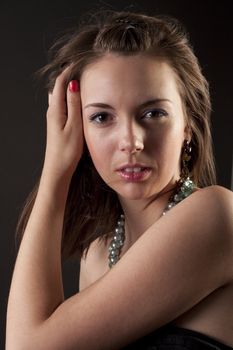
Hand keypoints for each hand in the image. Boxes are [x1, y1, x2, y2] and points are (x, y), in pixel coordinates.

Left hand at [42, 68, 83, 182]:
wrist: (58, 169)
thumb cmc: (67, 151)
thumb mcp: (74, 126)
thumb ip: (74, 105)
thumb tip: (73, 84)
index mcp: (56, 110)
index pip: (61, 83)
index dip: (69, 70)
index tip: (79, 61)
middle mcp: (53, 111)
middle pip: (59, 87)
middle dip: (68, 76)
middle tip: (81, 69)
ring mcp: (54, 118)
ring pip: (60, 96)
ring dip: (68, 87)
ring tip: (80, 81)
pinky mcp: (57, 124)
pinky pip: (62, 105)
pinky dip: (68, 98)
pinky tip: (76, 100)